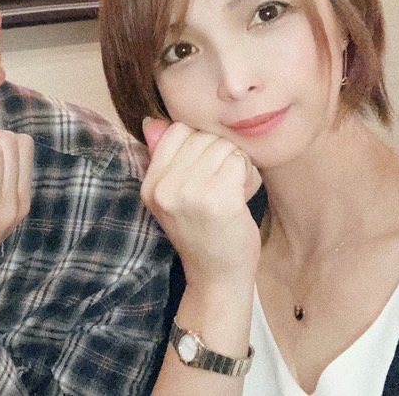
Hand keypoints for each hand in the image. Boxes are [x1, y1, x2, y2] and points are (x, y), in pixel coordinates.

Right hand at [141, 118, 260, 289]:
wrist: (217, 276)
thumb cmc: (203, 231)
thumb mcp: (174, 195)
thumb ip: (165, 158)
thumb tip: (152, 122)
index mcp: (150, 185)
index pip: (177, 131)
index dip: (200, 144)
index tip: (205, 171)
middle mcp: (164, 188)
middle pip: (203, 137)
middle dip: (221, 154)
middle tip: (222, 184)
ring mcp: (189, 194)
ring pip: (223, 146)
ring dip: (236, 164)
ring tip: (232, 190)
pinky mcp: (217, 200)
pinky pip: (238, 160)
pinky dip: (248, 174)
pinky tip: (242, 195)